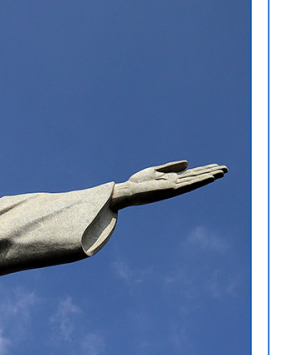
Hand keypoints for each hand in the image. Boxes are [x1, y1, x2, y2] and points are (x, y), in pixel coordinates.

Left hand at [110, 161, 227, 210]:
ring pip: (195, 180)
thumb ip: (171, 167)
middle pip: (196, 176)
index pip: (192, 173)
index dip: (204, 170)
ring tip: (222, 172)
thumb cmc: (138, 183)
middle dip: (211, 172)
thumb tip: (188, 163)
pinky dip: (199, 181)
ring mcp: (174, 187)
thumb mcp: (155, 170)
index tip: (217, 165)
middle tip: (227, 169)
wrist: (128, 192)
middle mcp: (175, 183)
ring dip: (209, 176)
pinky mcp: (171, 190)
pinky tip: (209, 178)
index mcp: (172, 178)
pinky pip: (188, 185)